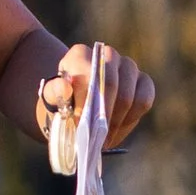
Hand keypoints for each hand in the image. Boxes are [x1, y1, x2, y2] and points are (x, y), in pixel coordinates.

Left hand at [38, 41, 153, 151]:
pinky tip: (116, 131)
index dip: (86, 102)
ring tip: (103, 140)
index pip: (89, 74)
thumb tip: (63, 87)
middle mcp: (107, 55)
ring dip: (115, 122)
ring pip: (129, 95)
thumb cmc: (62, 103)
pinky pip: (144, 100)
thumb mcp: (50, 100)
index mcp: (80, 55)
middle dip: (102, 116)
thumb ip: (53, 93)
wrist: (76, 108)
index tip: (79, 124)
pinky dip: (131, 120)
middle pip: (111, 84)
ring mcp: (128, 67)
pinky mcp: (143, 81)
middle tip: (93, 138)